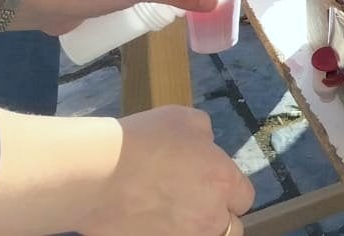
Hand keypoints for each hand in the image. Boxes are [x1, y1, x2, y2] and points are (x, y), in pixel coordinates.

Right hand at [78, 107, 254, 235]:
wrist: (98, 174)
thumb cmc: (143, 140)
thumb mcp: (184, 119)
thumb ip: (205, 136)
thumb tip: (207, 147)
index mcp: (223, 181)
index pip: (244, 199)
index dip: (229, 191)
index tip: (211, 184)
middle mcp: (210, 217)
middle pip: (231, 228)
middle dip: (218, 217)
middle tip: (195, 203)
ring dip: (194, 228)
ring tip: (172, 214)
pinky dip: (164, 233)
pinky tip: (149, 221)